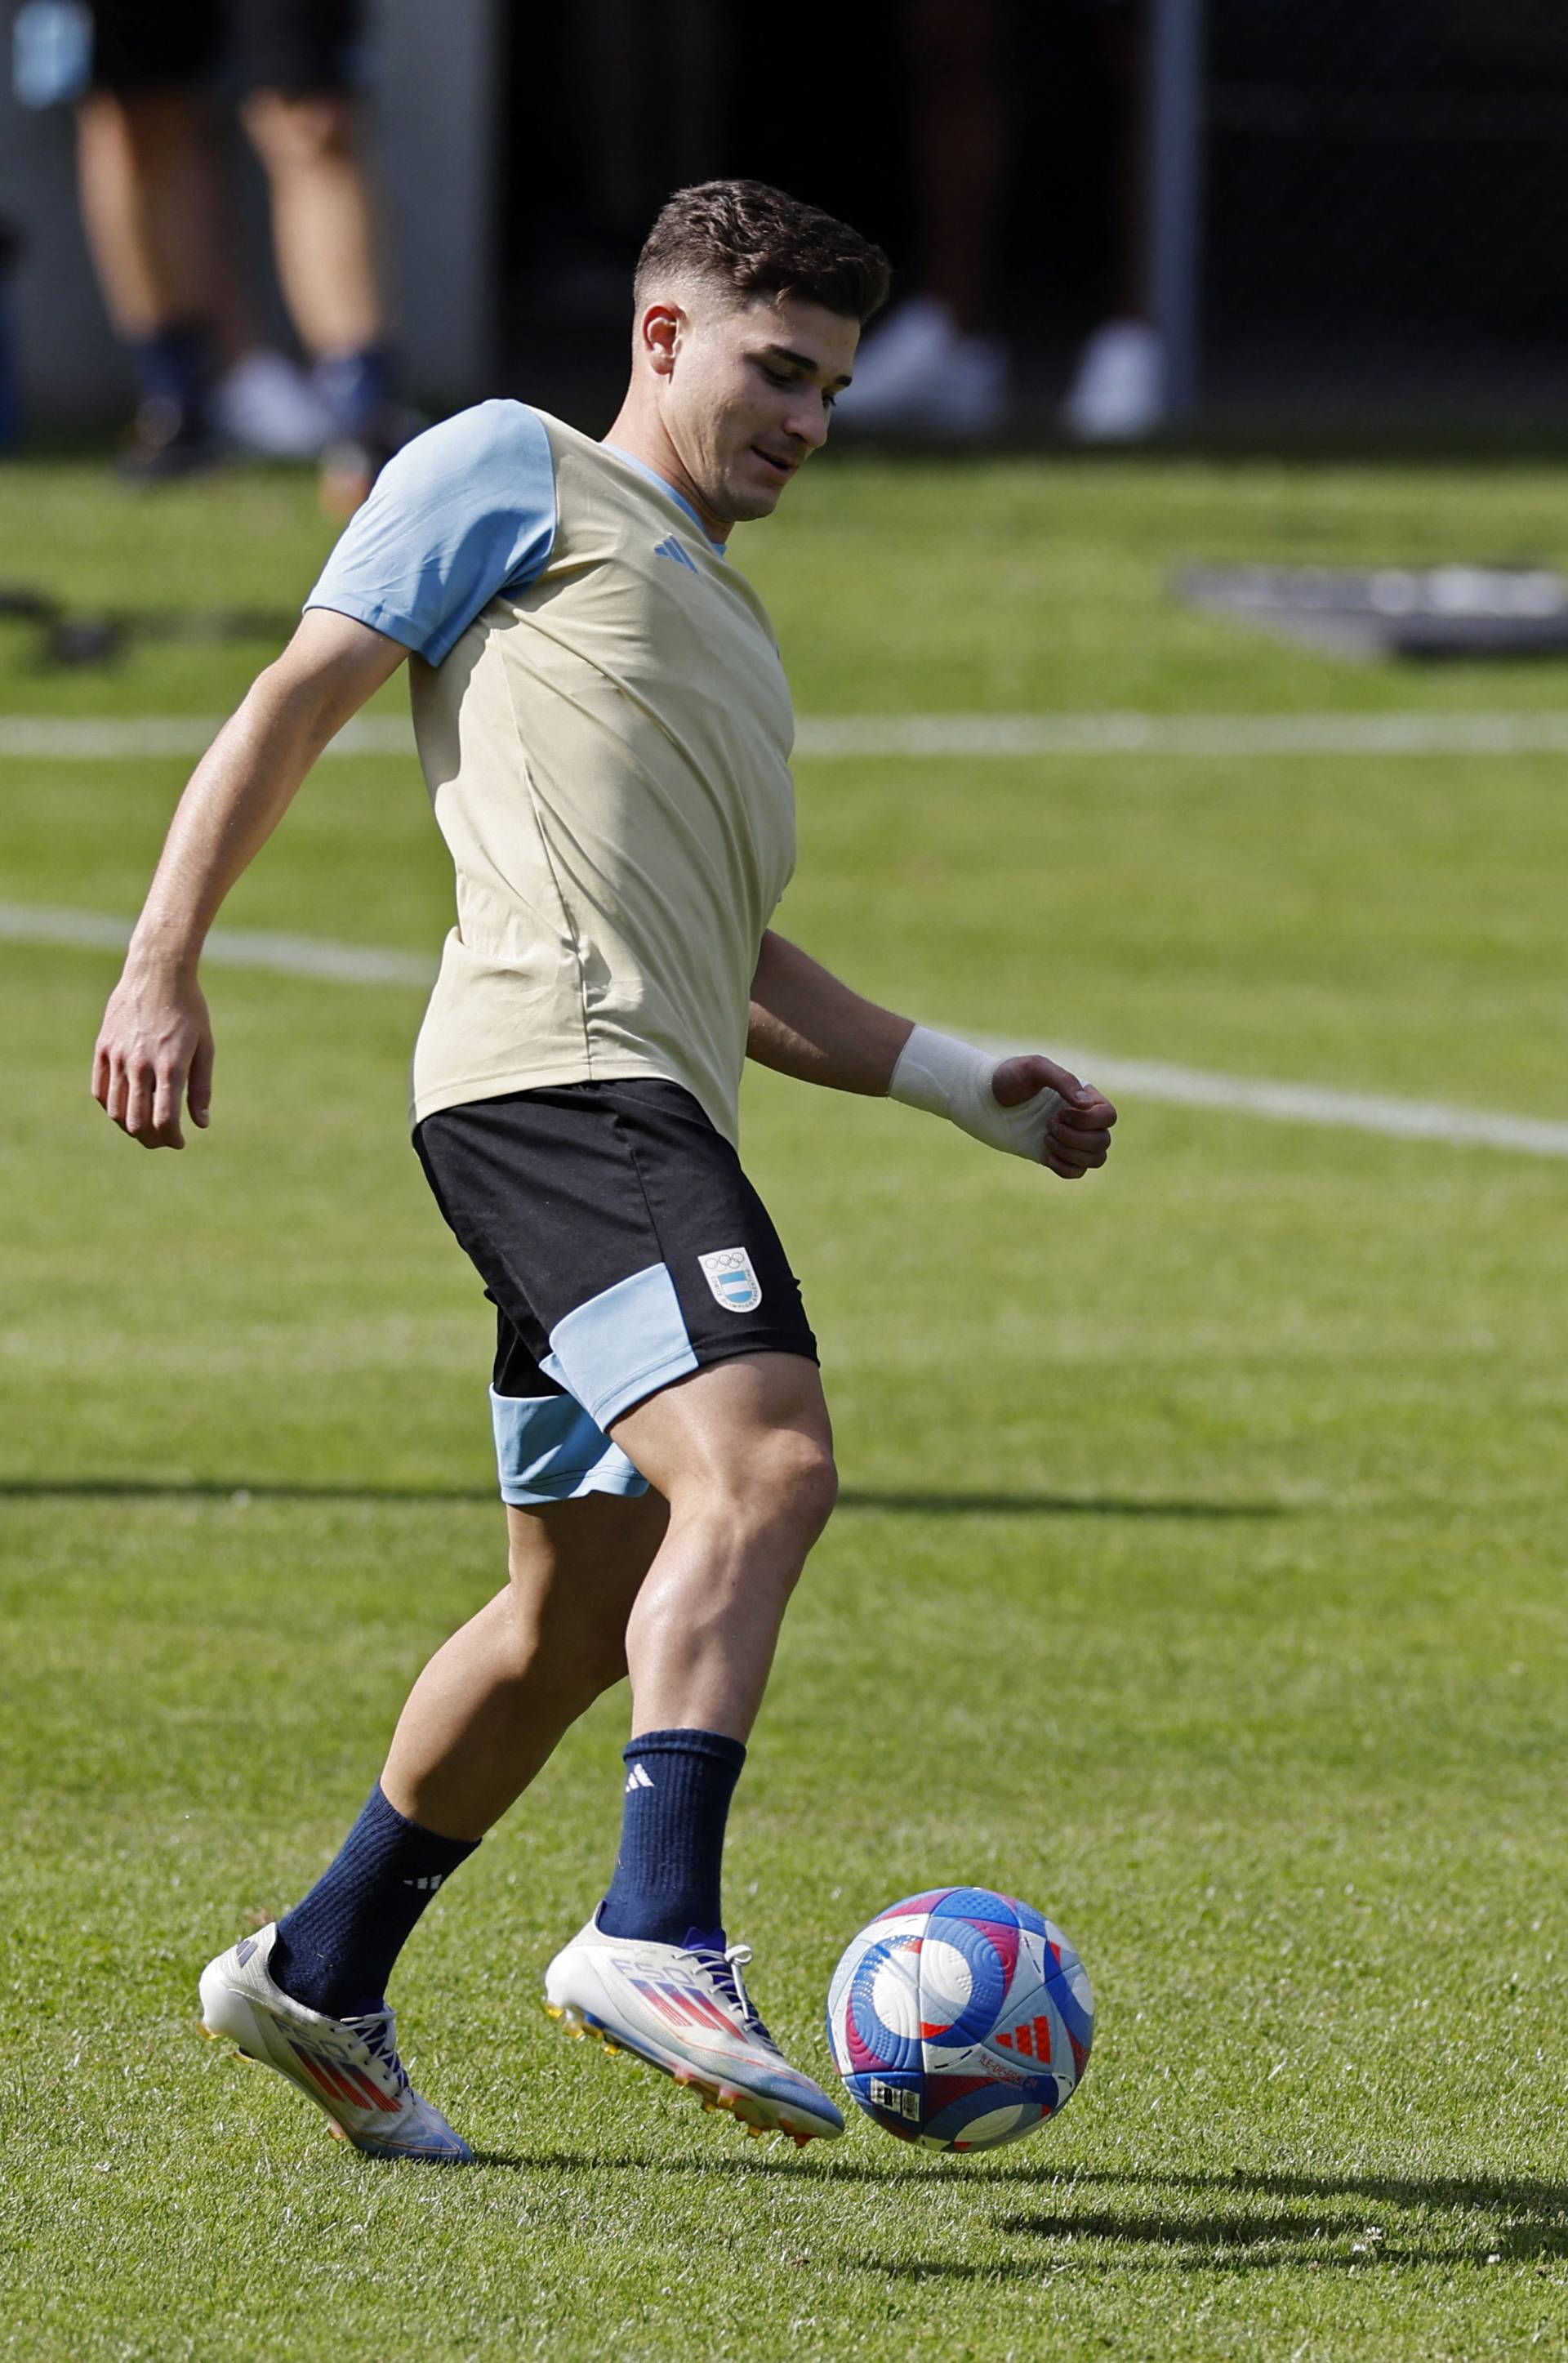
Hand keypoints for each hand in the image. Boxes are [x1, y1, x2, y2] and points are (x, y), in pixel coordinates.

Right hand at [92, 963, 213, 1149]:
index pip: (164, 1119)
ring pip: (116, 1110)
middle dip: (151, 1139)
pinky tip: (126, 1108)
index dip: (171, 1139)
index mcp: (170, 1066)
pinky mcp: (103, 1048)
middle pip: (137, 1121)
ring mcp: (118, 1056)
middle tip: (163, 1140)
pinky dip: (112, 1107)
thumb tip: (201, 1123)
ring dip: (130, 1127)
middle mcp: (141, 1064)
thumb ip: (201, 1088)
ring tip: (145, 1128)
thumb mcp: (204, 1048)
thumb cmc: (189, 1010)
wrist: (157, 972)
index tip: (179, 1142)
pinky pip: (101, 1090)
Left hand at [991, 1053, 1116, 1180]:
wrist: (983, 1098)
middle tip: (1048, 1124)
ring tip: (1046, 1138)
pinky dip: (1065, 1168)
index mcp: (1083, 1097)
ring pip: (1096, 1159)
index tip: (1059, 1111)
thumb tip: (1086, 1104)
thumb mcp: (1035, 1068)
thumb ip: (1063, 1080)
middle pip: (1104, 1141)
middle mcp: (1082, 1119)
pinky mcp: (1055, 1155)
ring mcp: (1070, 1139)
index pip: (1109, 1116)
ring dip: (1072, 1153)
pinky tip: (1046, 1155)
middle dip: (1076, 1137)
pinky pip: (1077, 1172)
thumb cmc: (1009, 1077)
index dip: (1089, 1120)